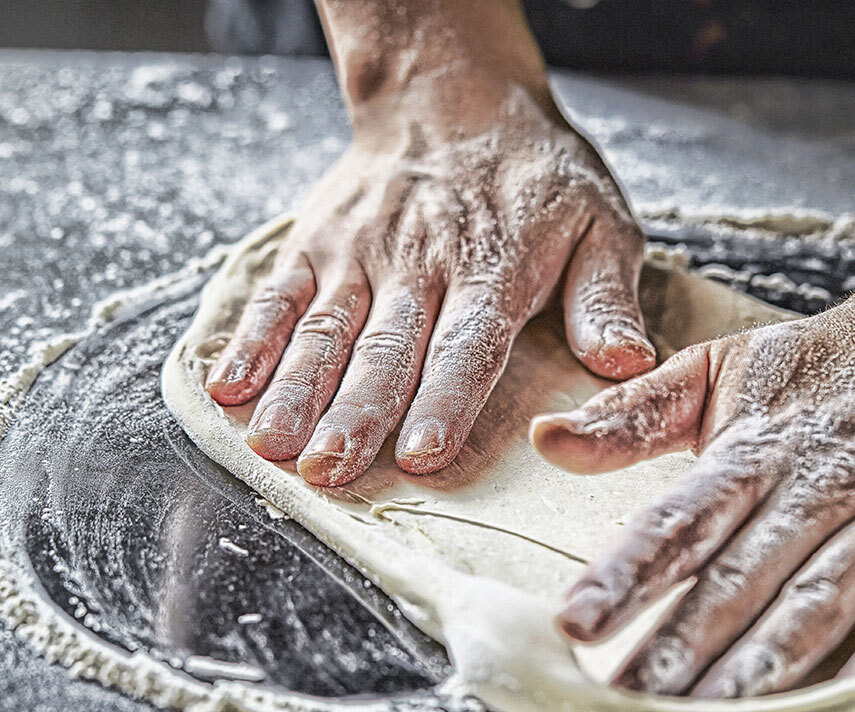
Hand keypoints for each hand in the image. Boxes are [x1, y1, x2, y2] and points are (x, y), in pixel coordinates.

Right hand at [206, 74, 654, 485]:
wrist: (455, 98)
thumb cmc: (532, 176)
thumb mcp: (599, 222)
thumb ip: (605, 297)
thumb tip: (625, 361)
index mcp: (492, 269)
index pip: (466, 344)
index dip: (444, 399)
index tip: (423, 452)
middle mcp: (419, 264)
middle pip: (385, 348)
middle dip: (355, 414)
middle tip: (329, 470)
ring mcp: (360, 253)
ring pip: (325, 329)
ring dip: (296, 389)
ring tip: (274, 442)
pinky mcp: (318, 243)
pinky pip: (279, 294)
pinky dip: (251, 340)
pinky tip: (229, 385)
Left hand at [532, 274, 854, 697]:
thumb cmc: (826, 365)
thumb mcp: (722, 368)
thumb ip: (632, 415)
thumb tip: (542, 437)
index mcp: (755, 446)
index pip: (680, 518)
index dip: (624, 572)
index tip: (574, 622)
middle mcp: (821, 482)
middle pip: (741, 575)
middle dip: (682, 643)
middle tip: (628, 701)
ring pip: (820, 601)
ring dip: (761, 665)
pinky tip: (836, 707)